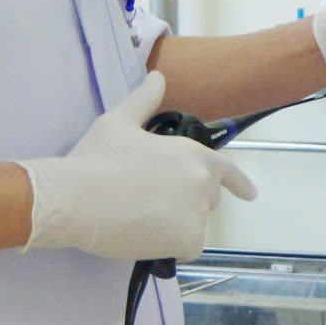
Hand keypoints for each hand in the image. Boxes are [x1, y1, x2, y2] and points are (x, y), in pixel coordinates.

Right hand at [15, 73, 256, 260]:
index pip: (228, 171)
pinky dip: (170, 247)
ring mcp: (198, 212)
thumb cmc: (96, 159)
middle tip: (148, 200)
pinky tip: (144, 236)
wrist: (75, 198)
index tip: (250, 194)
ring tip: (138, 217)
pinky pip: (187, 248)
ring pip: (194, 225)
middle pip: (207, 199)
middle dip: (185, 202)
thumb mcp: (119, 122)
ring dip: (175, 226)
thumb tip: (158, 76)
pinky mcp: (188, 240)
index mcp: (193, 153)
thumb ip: (144, 100)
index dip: (239, 183)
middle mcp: (203, 182)